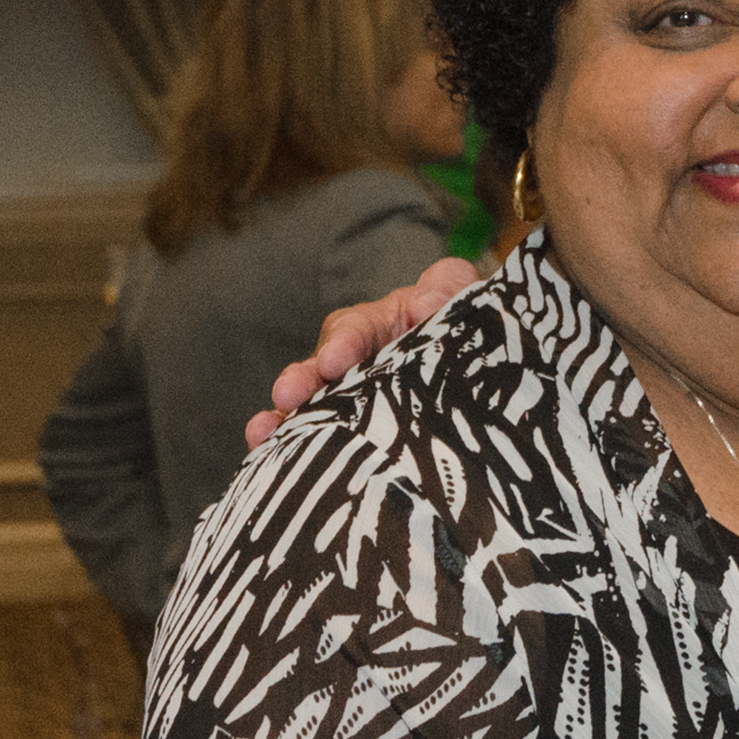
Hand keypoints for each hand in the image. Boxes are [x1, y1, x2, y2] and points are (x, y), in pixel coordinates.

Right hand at [242, 255, 480, 448]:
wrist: (474, 366)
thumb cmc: (456, 326)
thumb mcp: (455, 295)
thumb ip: (444, 286)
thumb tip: (427, 305)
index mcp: (376, 326)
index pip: (353, 330)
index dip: (343, 344)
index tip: (333, 361)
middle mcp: (351, 361)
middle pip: (318, 370)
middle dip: (302, 382)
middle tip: (288, 395)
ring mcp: (344, 397)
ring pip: (307, 405)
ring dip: (284, 418)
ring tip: (263, 431)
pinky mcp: (345, 430)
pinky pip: (310, 436)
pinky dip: (286, 444)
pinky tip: (265, 453)